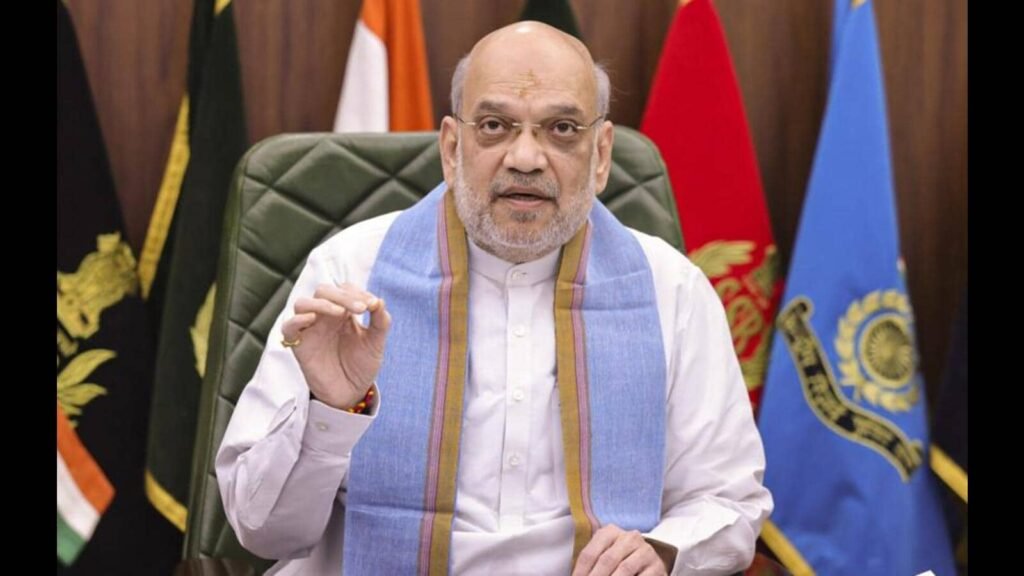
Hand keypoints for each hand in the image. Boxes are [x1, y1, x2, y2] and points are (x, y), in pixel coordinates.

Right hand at [280, 283, 390, 409]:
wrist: (352, 392)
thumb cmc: (361, 365)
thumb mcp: (376, 342)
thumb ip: (380, 321)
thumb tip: (379, 300)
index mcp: (343, 312)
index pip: (344, 289)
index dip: (358, 292)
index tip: (372, 306)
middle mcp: (324, 317)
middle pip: (323, 291)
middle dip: (342, 296)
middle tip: (360, 309)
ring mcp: (310, 329)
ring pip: (302, 303)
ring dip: (321, 303)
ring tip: (340, 312)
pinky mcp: (299, 345)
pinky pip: (288, 327)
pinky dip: (297, 320)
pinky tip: (312, 319)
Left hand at [571, 524, 668, 575]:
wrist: (648, 564)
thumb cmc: (620, 561)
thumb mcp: (605, 557)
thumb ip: (591, 566)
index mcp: (610, 532)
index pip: (589, 554)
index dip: (580, 572)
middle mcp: (629, 537)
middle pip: (606, 561)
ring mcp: (645, 551)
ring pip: (624, 569)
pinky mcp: (657, 567)